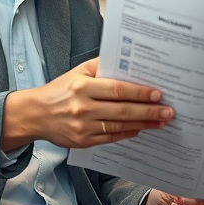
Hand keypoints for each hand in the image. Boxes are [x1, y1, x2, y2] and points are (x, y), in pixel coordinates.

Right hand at [1, 58, 172, 149]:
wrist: (35, 114)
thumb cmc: (59, 90)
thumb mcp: (77, 72)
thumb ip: (101, 67)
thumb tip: (128, 63)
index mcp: (82, 86)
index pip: (117, 90)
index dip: (140, 93)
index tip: (158, 94)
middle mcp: (83, 107)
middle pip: (122, 110)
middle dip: (148, 111)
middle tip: (168, 111)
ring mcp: (83, 126)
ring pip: (119, 126)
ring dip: (143, 124)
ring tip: (160, 122)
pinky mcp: (82, 141)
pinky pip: (110, 138)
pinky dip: (127, 133)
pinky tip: (140, 129)